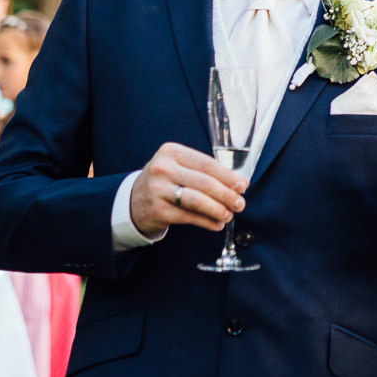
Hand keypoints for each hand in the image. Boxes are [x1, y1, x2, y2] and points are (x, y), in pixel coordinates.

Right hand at [129, 141, 246, 237]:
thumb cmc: (165, 181)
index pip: (207, 163)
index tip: (243, 185)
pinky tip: (215, 224)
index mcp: (172, 152)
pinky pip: (188, 216)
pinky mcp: (156, 210)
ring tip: (228, 215)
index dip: (228, 176)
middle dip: (226, 194)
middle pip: (203, 182)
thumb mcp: (179, 167)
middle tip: (240, 204)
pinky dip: (205, 221)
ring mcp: (157, 189)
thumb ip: (205, 172)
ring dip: (217, 209)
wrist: (133, 200)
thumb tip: (239, 184)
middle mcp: (163, 168)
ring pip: (196, 200)